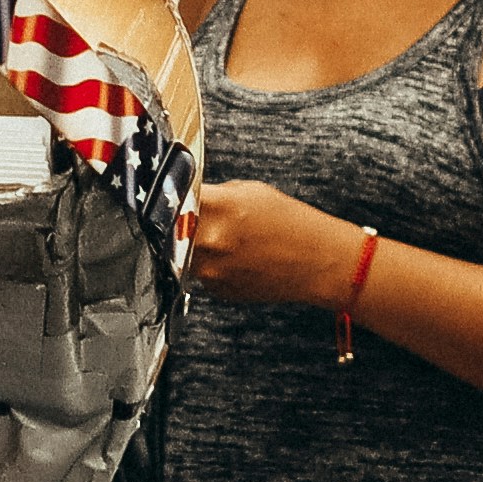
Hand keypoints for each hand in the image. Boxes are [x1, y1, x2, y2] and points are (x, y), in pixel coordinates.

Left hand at [181, 177, 363, 314]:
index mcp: (218, 208)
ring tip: (221, 237)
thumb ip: (213, 194)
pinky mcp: (217, 290)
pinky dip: (208, 264)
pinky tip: (232, 257)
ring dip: (190, 245)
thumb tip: (185, 195)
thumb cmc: (290, 222)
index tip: (165, 193)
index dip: (167, 195)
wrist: (317, 262)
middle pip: (169, 229)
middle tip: (189, 216)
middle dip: (176, 222)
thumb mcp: (250, 192)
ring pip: (180, 254)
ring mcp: (211, 270)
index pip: (171, 197)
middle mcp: (210, 241)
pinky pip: (198, 273)